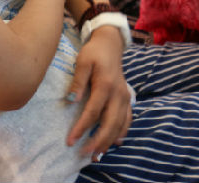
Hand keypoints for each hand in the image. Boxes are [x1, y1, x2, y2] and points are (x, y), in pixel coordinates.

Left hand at [65, 27, 131, 160]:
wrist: (110, 44)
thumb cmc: (94, 53)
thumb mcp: (82, 62)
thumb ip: (78, 82)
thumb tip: (71, 101)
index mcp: (106, 85)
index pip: (93, 112)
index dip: (82, 128)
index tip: (70, 141)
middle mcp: (118, 93)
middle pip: (110, 122)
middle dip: (98, 140)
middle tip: (85, 154)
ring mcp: (125, 96)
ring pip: (120, 123)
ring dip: (110, 140)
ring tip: (98, 154)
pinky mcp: (127, 98)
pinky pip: (128, 118)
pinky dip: (122, 131)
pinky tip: (116, 142)